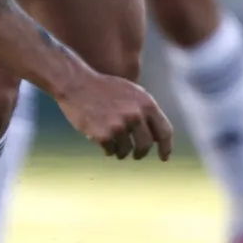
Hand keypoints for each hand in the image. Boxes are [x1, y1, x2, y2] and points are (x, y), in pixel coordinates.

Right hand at [54, 73, 172, 160]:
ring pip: (127, 151)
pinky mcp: (104, 135)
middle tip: (136, 155)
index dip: (166, 147)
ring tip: (113, 143)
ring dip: (121, 151)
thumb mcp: (131, 92)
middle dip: (141, 153)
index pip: (164, 131)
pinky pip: (111, 151)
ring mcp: (120, 125)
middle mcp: (136, 115)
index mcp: (146, 103)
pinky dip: (108, 149)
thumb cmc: (104, 88)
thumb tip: (159, 137)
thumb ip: (146, 111)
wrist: (77, 84)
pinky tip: (101, 139)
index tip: (164, 157)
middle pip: (146, 145)